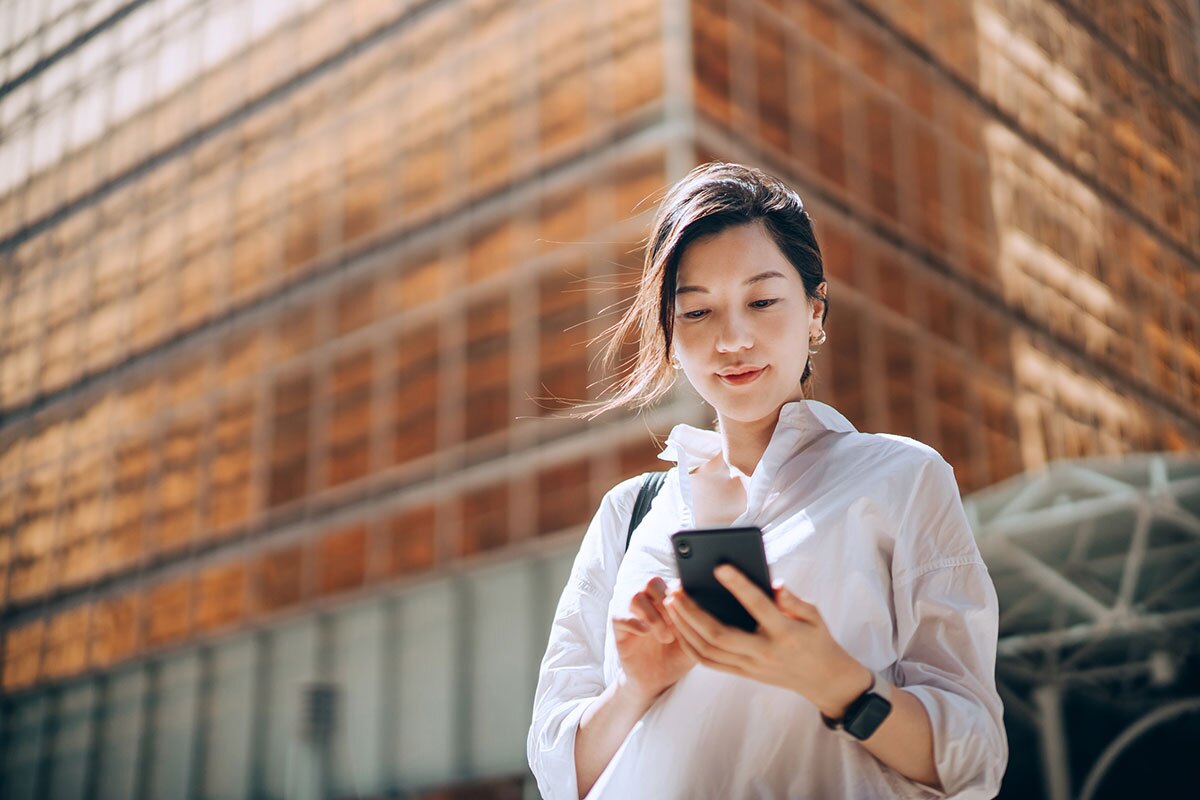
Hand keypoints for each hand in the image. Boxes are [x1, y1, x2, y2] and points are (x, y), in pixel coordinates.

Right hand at [612, 576, 693, 701]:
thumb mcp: (695, 639)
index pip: (672, 582)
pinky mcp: (619, 628)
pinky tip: (646, 634)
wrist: (657, 681)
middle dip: (667, 603)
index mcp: (667, 600)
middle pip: (652, 582)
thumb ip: (701, 621)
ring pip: (636, 596)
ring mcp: (632, 613)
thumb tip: (714, 606)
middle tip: (678, 625)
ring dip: (654, 617)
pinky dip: (635, 623)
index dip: (682, 594)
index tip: (692, 612)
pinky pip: (620, 616)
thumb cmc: (677, 657)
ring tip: (666, 637)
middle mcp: (648, 602)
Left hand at [662, 564, 871, 716]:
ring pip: (707, 650)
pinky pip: (708, 662)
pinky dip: (689, 644)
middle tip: (675, 588)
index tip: (719, 566)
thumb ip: (793, 600)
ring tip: (670, 603)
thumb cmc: (816, 638)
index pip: (758, 606)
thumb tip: (774, 583)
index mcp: (784, 633)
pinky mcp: (742, 674)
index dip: (738, 585)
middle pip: (719, 634)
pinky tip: (678, 626)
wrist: (823, 679)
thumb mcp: (814, 615)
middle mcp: (763, 652)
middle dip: (692, 612)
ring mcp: (750, 666)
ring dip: (684, 626)